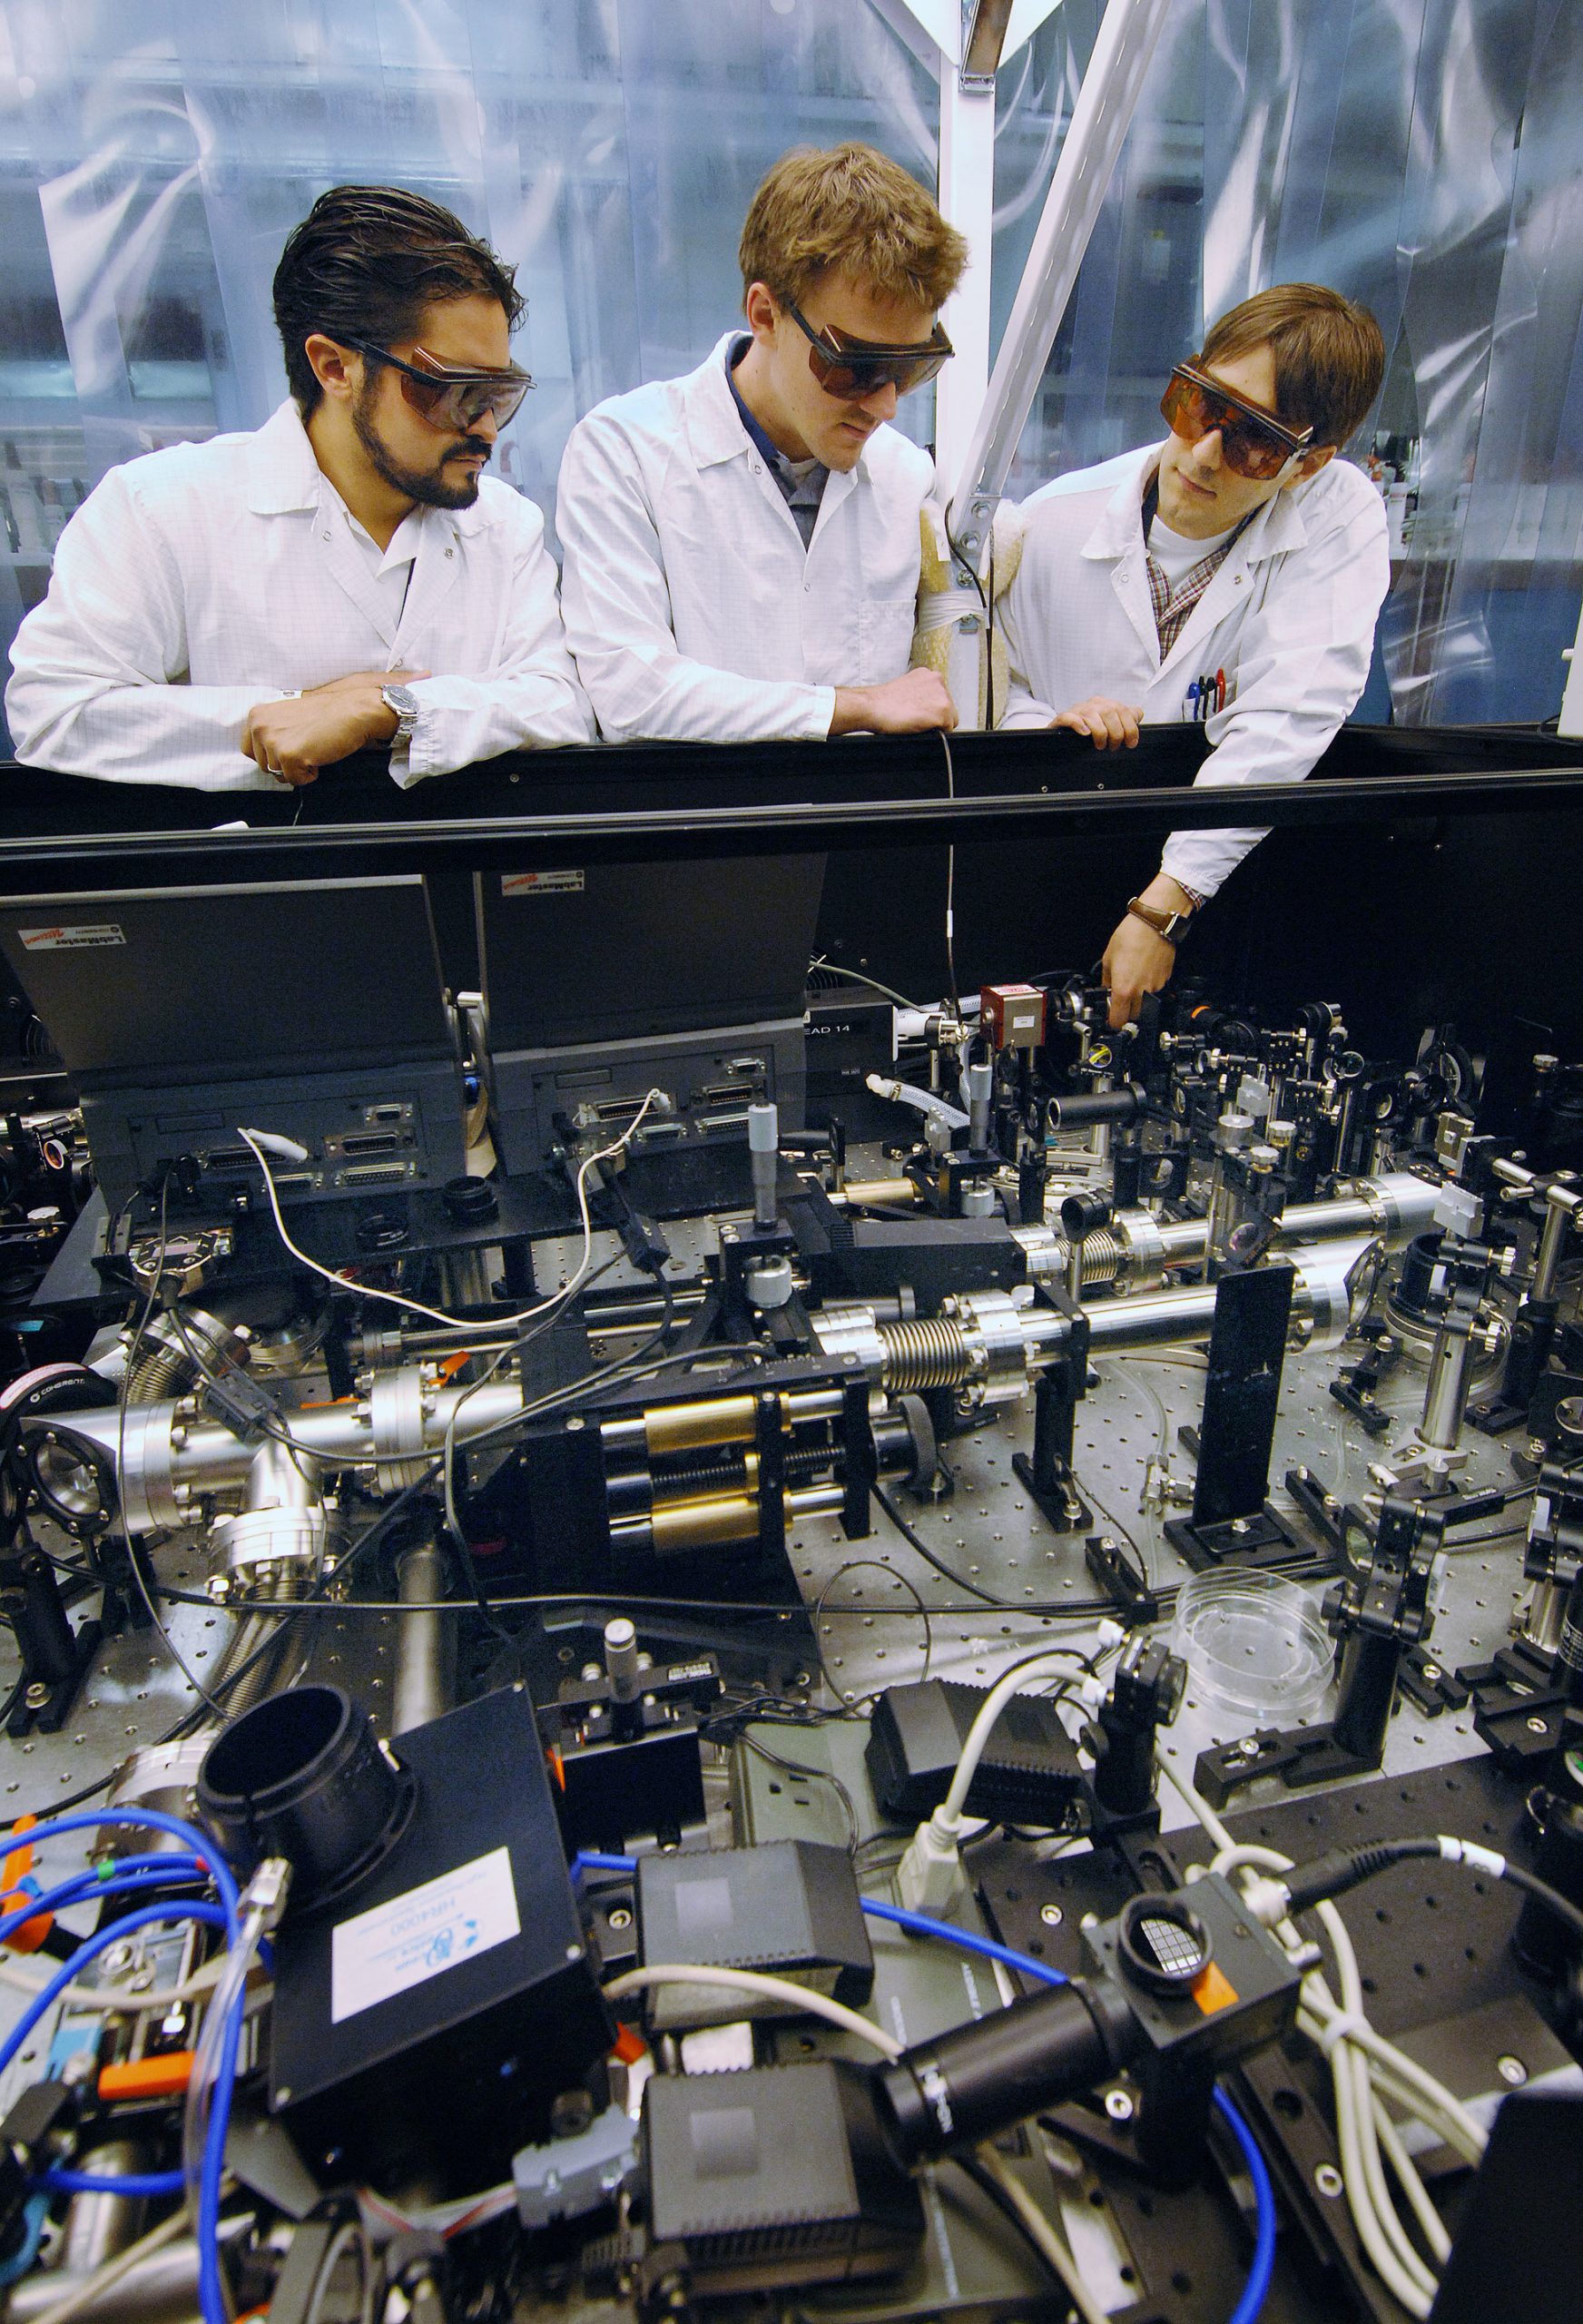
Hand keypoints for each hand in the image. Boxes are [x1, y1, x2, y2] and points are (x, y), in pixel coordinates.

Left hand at [242, 670, 429, 785]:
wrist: (351, 711)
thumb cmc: (326, 714)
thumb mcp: (287, 716)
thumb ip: (272, 731)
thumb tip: (266, 758)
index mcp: (257, 715)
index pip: (249, 750)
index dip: (271, 756)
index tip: (287, 751)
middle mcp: (260, 726)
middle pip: (264, 765)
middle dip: (285, 764)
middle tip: (306, 748)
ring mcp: (273, 741)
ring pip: (279, 774)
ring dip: (298, 769)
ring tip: (313, 749)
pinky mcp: (288, 755)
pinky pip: (295, 780)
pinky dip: (309, 775)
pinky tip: (319, 756)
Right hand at [831, 668, 956, 735]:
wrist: (872, 706)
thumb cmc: (883, 702)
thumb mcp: (907, 689)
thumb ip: (922, 694)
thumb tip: (927, 706)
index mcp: (929, 675)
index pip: (942, 698)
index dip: (931, 710)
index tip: (918, 712)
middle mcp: (938, 681)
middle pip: (949, 708)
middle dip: (936, 717)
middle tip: (915, 718)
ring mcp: (942, 695)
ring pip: (951, 720)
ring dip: (936, 725)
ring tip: (915, 721)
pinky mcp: (942, 711)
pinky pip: (947, 730)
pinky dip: (935, 732)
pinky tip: (918, 725)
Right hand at [1053, 696, 1141, 749]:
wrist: (1064, 733)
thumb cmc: (1090, 731)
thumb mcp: (1109, 724)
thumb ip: (1125, 718)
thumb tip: (1137, 714)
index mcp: (1105, 704)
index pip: (1123, 710)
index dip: (1130, 728)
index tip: (1131, 743)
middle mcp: (1092, 704)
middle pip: (1110, 712)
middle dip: (1116, 733)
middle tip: (1113, 747)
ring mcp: (1077, 710)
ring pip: (1092, 716)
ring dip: (1100, 733)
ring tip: (1100, 746)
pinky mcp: (1062, 719)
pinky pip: (1069, 717)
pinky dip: (1078, 725)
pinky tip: (1085, 734)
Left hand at [1101, 874, 1196, 1029]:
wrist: (1154, 923)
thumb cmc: (1131, 936)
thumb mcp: (1108, 958)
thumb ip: (1107, 980)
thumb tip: (1107, 990)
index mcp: (1123, 989)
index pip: (1118, 1020)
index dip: (1113, 1022)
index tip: (1111, 1018)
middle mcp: (1141, 992)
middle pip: (1134, 1016)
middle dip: (1126, 1011)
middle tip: (1119, 999)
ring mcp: (1156, 986)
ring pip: (1146, 1003)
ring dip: (1138, 998)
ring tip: (1132, 978)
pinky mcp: (1165, 979)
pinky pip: (1155, 989)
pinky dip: (1148, 986)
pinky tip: (1143, 970)